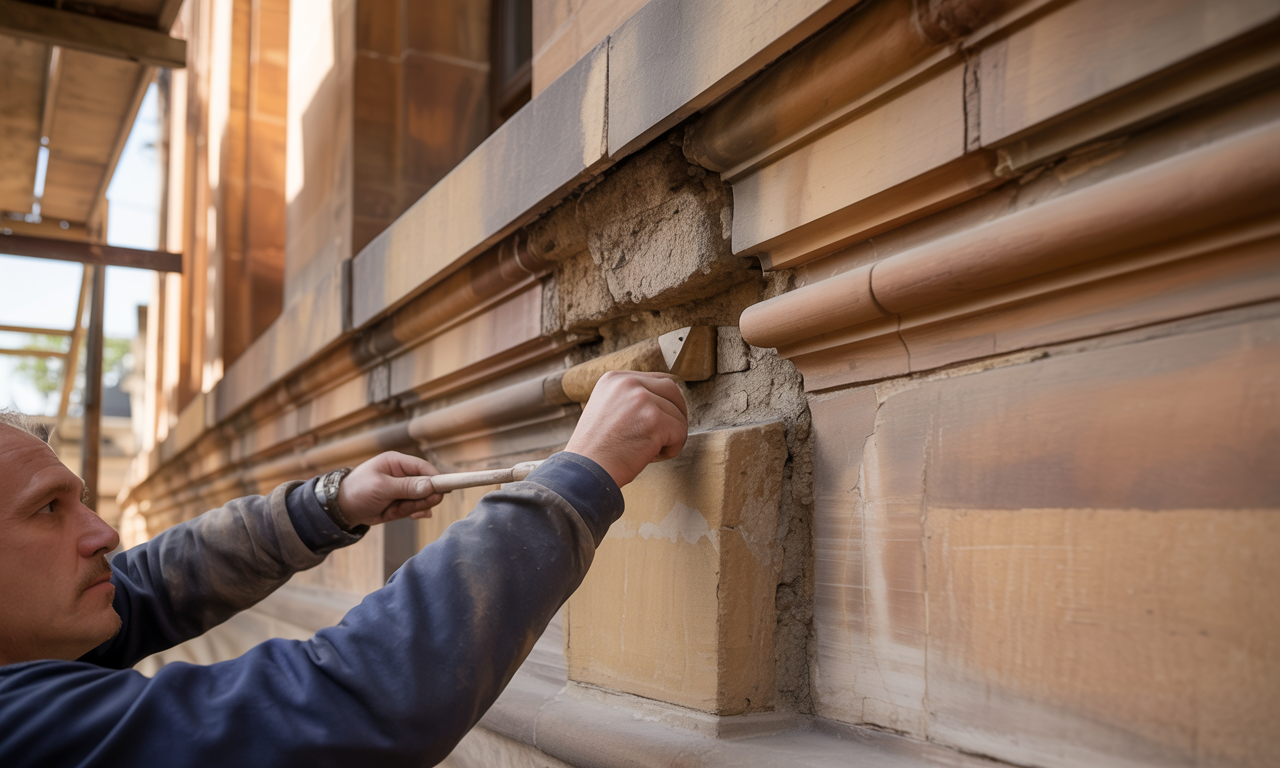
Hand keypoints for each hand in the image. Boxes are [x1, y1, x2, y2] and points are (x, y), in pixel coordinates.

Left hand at [336, 451, 443, 526]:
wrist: (341, 510)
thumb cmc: (357, 491)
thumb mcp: (381, 488)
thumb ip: (407, 487)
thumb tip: (431, 486)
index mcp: (397, 462)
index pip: (423, 468)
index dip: (436, 478)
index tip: (446, 489)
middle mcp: (402, 474)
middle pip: (427, 485)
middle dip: (424, 497)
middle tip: (416, 507)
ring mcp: (402, 489)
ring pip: (422, 498)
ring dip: (415, 507)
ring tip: (398, 511)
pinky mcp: (401, 502)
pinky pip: (416, 507)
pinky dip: (415, 512)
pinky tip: (413, 515)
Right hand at [564, 370, 687, 486]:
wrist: (585, 472)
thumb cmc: (595, 451)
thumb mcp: (605, 410)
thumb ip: (628, 399)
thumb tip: (660, 401)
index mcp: (614, 379)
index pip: (655, 380)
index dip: (663, 403)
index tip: (657, 422)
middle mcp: (627, 383)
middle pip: (672, 390)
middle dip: (676, 413)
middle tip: (666, 435)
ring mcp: (642, 399)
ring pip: (678, 414)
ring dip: (671, 435)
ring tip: (649, 450)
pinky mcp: (654, 418)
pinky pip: (681, 432)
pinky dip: (672, 448)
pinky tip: (652, 456)